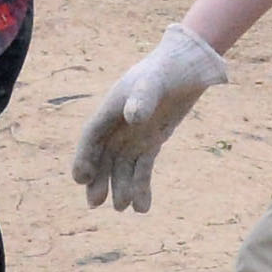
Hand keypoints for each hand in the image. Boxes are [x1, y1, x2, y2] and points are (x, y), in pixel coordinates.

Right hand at [70, 22, 229, 212]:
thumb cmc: (170, 66)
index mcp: (113, 106)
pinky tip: (142, 208)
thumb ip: (144, 97)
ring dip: (121, 186)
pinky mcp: (153, 140)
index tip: (80, 179)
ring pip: (122, 166)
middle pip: (103, 156)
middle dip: (99, 179)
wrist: (191, 63)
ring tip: (123, 208)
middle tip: (96, 203)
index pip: (92, 137)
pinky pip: (143, 167)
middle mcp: (120, 123)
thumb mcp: (157, 80)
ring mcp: (136, 133)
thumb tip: (133, 118)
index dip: (84, 158)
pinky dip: (141, 186)